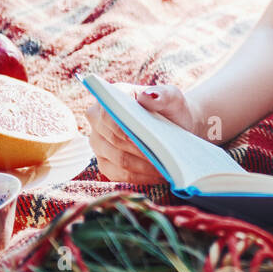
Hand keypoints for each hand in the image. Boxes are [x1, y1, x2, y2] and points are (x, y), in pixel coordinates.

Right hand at [84, 82, 204, 184]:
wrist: (175, 124)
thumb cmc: (170, 108)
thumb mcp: (172, 97)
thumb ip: (163, 94)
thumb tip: (147, 96)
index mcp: (110, 98)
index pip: (109, 116)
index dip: (126, 130)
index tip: (149, 140)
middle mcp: (97, 120)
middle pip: (113, 140)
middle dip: (139, 151)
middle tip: (163, 159)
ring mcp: (98, 143)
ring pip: (116, 159)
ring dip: (142, 167)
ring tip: (164, 169)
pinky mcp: (105, 162)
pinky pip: (117, 174)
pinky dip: (139, 177)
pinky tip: (158, 176)